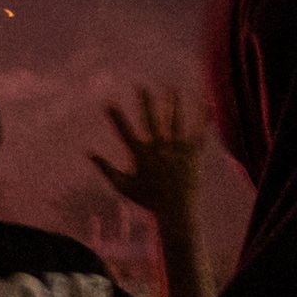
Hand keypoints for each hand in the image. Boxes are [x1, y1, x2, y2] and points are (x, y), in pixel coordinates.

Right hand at [90, 87, 201, 215]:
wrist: (176, 209)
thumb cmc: (147, 198)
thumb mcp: (122, 185)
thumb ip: (105, 168)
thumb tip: (89, 153)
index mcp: (141, 154)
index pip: (125, 131)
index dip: (116, 117)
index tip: (109, 103)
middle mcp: (159, 147)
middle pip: (151, 119)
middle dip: (145, 102)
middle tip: (141, 87)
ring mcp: (177, 149)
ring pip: (175, 121)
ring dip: (173, 103)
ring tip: (171, 87)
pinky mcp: (193, 153)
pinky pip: (200, 132)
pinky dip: (204, 118)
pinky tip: (207, 104)